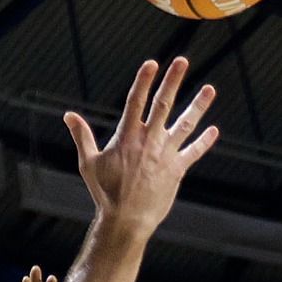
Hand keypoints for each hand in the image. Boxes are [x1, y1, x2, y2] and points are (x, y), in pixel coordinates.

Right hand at [64, 58, 217, 237]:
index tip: (152, 63)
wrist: (126, 221)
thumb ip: (82, 136)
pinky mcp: (176, 170)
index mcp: (127, 136)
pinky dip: (204, 141)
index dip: (144, 80)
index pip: (136, 100)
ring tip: (210, 89)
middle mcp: (148, 140)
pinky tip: (213, 130)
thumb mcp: (88, 163)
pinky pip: (193, 152)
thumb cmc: (105, 193)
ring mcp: (165, 154)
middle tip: (182, 60)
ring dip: (198, 105)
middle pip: (163, 104)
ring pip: (185, 124)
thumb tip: (68, 116)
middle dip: (173, 80)